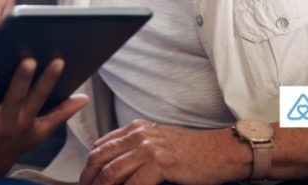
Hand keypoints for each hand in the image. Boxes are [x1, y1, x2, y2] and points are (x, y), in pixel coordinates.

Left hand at [0, 58, 88, 178]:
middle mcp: (8, 122)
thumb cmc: (14, 143)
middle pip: (16, 98)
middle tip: (27, 60)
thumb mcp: (40, 131)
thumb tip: (85, 98)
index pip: (41, 96)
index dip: (50, 79)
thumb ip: (61, 113)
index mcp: (26, 119)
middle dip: (22, 80)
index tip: (58, 60)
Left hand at [79, 120, 234, 184]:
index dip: (88, 165)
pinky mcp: (160, 163)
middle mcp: (139, 134)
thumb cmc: (193, 152)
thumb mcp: (159, 143)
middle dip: (88, 178)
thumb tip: (115, 168)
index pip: (101, 145)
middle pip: (99, 157)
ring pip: (111, 173)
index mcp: (136, 128)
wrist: (221, 152)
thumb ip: (136, 149)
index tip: (86, 181)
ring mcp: (149, 148)